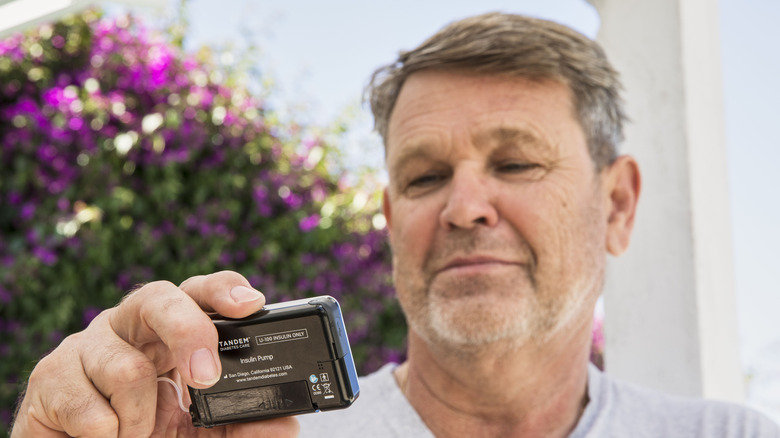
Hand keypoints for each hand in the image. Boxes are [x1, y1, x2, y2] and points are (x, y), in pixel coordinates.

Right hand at [10, 271, 299, 436]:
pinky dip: (108, 435)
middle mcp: (131, 327)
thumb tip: (284, 424)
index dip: (223, 290)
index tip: (251, 302)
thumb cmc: (146, 433)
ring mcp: (88, 346)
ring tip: (139, 435)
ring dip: (141, 419)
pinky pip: (89, 407)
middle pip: (158, 298)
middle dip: (188, 332)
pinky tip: (107, 436)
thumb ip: (241, 425)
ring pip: (126, 368)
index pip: (199, 293)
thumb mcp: (201, 432)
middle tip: (205, 378)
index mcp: (171, 332)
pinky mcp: (51, 375)